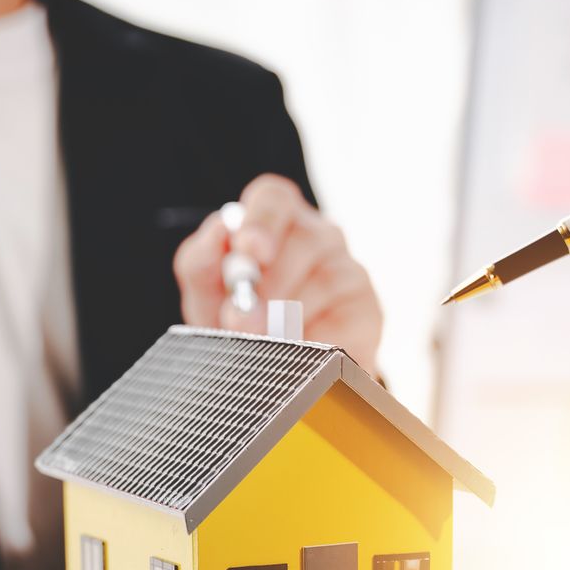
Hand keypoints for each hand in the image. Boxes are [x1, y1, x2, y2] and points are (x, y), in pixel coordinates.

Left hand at [173, 174, 384, 373]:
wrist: (274, 370)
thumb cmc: (238, 316)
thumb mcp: (208, 292)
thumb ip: (201, 261)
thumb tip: (217, 233)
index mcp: (275, 219)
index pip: (273, 198)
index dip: (261, 220)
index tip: (248, 249)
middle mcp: (318, 235)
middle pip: (302, 241)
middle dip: (267, 286)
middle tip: (240, 320)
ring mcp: (348, 270)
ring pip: (323, 283)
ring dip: (285, 319)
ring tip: (265, 344)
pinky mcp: (368, 311)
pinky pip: (343, 323)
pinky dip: (314, 343)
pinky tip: (298, 355)